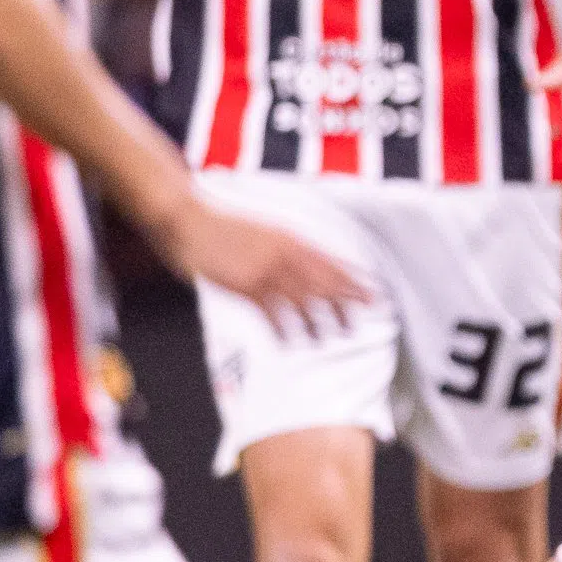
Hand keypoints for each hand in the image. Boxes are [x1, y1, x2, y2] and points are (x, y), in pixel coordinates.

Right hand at [166, 201, 368, 337]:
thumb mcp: (261, 230)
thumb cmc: (222, 226)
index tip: (374, 293)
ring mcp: (265, 269)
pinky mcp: (244, 285)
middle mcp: (284, 253)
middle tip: (356, 323)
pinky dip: (284, 330)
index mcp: (290, 238)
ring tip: (325, 338)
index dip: (355, 280)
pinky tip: (290, 342)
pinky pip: (272, 313)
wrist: (187, 218)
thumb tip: (305, 263)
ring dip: (316, 323)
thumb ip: (285, 246)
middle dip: (345, 304)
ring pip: (303, 301)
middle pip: (324, 283)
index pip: (332, 262)